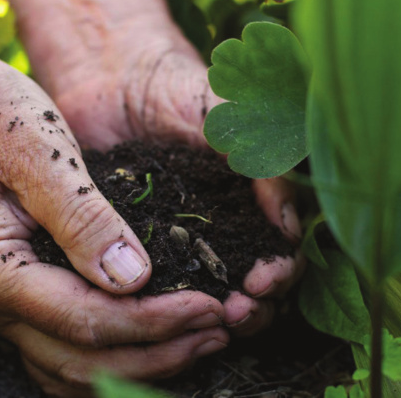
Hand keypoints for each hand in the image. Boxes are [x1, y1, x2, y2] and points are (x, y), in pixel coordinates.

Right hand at [0, 51, 228, 395]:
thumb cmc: (1, 119)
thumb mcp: (44, 157)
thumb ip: (84, 219)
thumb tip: (132, 278)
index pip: (85, 319)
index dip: (154, 321)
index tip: (211, 306)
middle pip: (82, 359)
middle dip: (158, 352)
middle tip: (219, 330)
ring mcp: (5, 305)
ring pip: (74, 368)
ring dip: (141, 362)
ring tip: (201, 339)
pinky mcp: (23, 296)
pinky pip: (66, 350)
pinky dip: (114, 356)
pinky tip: (156, 340)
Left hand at [32, 30, 305, 336]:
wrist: (112, 79)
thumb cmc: (179, 90)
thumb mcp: (232, 121)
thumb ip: (265, 166)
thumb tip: (288, 228)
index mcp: (250, 205)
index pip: (281, 255)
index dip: (280, 274)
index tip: (262, 282)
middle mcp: (219, 229)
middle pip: (250, 287)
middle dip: (252, 308)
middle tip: (234, 313)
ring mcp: (176, 240)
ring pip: (206, 294)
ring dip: (213, 316)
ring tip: (205, 321)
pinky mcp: (133, 243)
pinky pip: (152, 282)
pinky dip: (161, 305)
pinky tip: (157, 314)